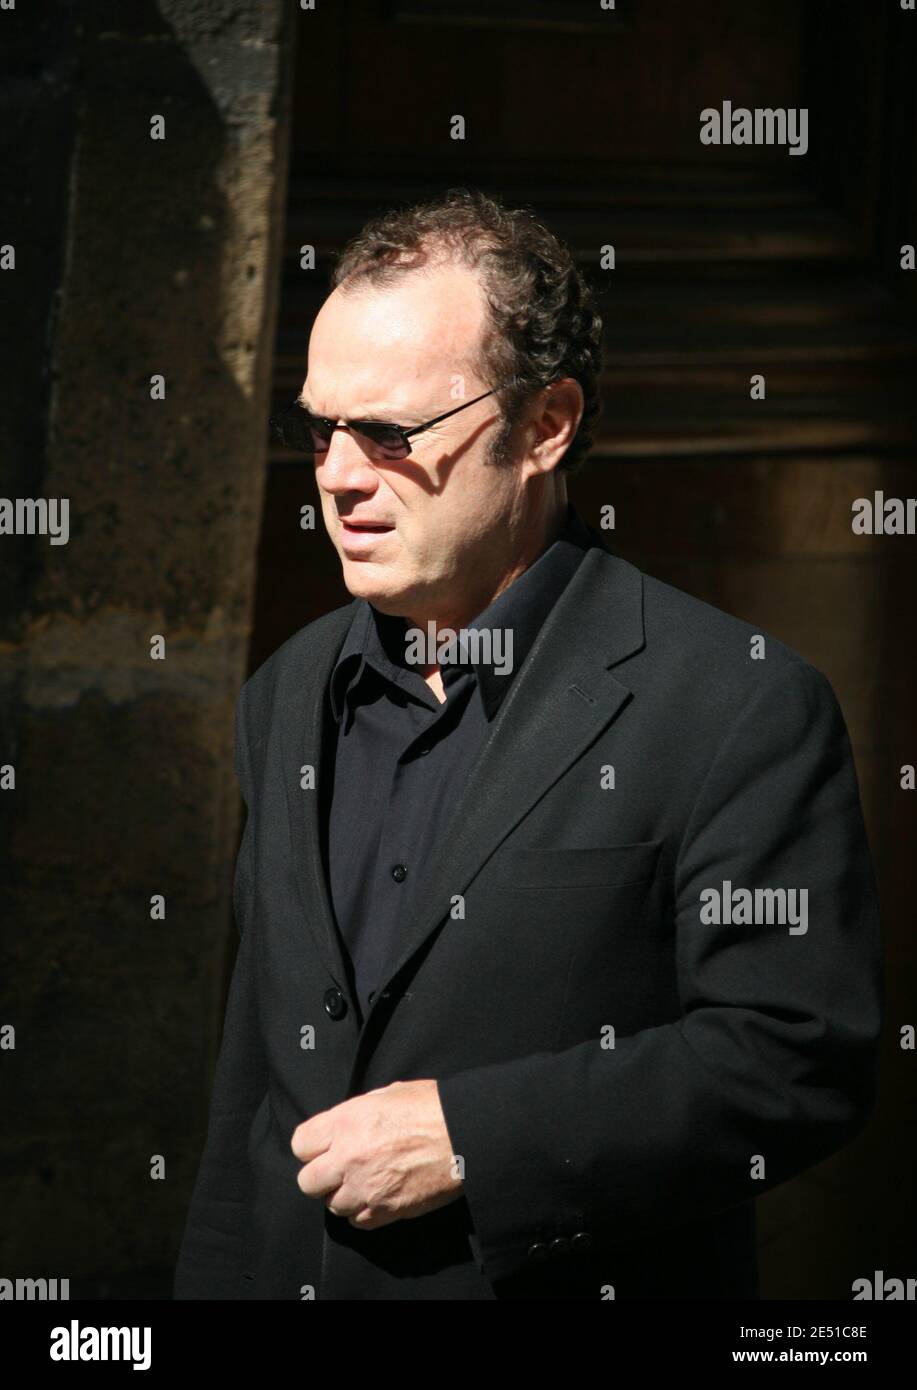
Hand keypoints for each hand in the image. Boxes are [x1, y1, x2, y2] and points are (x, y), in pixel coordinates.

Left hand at [291, 1079, 463, 1228]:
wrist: (465, 1134)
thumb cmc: (433, 1108)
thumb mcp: (389, 1094)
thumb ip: (359, 1112)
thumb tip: (346, 1125)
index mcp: (347, 1121)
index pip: (300, 1144)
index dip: (312, 1146)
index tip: (323, 1147)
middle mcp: (349, 1156)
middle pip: (308, 1182)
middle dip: (321, 1176)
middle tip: (339, 1169)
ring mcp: (366, 1187)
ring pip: (332, 1205)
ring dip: (343, 1195)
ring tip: (363, 1182)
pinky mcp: (386, 1210)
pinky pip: (358, 1222)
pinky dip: (364, 1212)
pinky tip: (377, 1196)